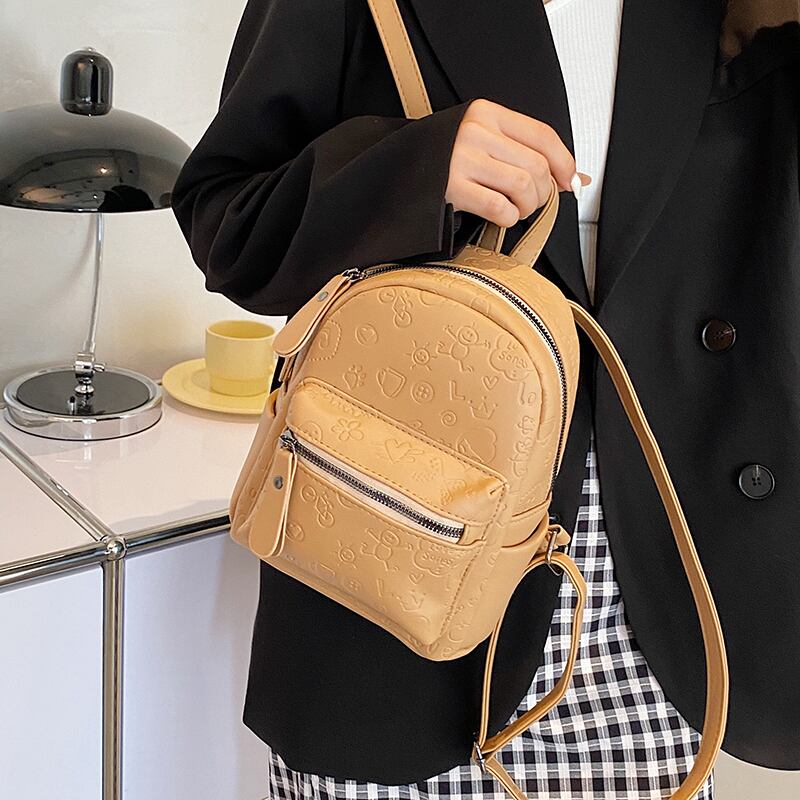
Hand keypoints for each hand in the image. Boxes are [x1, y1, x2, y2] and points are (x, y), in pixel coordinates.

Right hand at [445, 98, 591, 227]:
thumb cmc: (443, 158)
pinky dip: (509, 218)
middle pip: (536, 165)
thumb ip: (525, 152)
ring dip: (527, 206)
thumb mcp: (483, 141)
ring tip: (516, 208)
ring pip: (523, 185)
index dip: (565, 163)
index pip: (542, 135)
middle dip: (543, 192)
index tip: (570, 181)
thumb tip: (576, 177)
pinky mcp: (451, 189)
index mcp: (486, 114)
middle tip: (532, 201)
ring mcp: (461, 160)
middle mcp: (475, 132)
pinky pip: (500, 207)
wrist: (395, 171)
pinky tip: (500, 216)